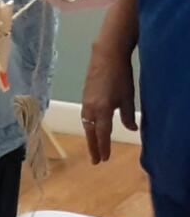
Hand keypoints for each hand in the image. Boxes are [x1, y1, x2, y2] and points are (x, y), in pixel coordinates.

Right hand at [81, 41, 137, 163]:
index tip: (104, 159)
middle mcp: (90, 109)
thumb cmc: (120, 76)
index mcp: (102, 110)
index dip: (103, 147)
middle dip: (93, 147)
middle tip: (95, 161)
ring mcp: (85, 102)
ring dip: (90, 137)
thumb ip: (128, 115)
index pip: (103, 134)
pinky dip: (88, 126)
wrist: (106, 56)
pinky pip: (85, 116)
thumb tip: (131, 129)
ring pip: (86, 125)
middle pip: (91, 132)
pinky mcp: (85, 96)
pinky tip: (92, 128)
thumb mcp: (128, 97)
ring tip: (94, 147)